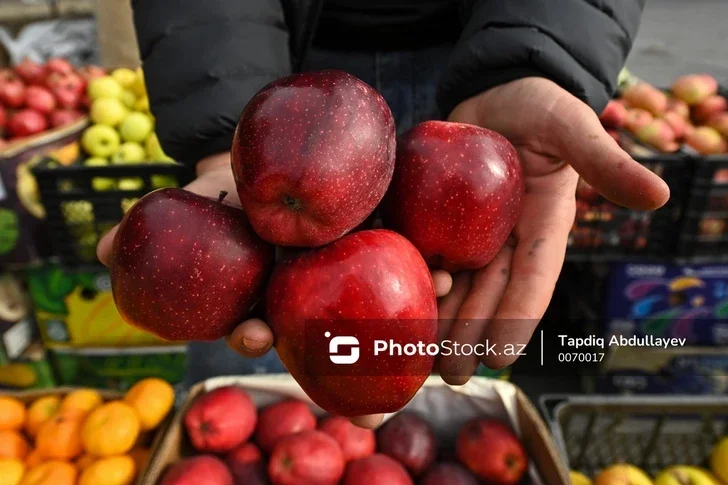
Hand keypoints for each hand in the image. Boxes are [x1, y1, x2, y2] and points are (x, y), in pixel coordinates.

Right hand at [95, 152, 452, 427]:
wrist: (284, 156)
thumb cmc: (241, 184)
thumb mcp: (202, 197)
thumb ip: (157, 221)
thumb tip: (95, 248)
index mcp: (269, 290)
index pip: (258, 321)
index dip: (254, 335)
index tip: (255, 337)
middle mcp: (313, 291)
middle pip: (325, 332)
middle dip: (341, 360)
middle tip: (357, 383)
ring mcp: (352, 273)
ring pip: (377, 305)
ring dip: (402, 323)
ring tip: (420, 330)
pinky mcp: (387, 245)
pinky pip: (409, 259)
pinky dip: (429, 271)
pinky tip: (449, 274)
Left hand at [435, 77, 669, 383]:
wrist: (497, 90)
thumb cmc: (540, 105)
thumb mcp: (572, 126)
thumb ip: (604, 161)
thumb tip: (661, 197)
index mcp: (543, 226)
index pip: (533, 280)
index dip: (516, 318)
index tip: (499, 357)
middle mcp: (508, 237)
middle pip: (489, 293)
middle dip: (469, 334)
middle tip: (450, 375)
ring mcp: (473, 230)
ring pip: (457, 284)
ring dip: (440, 319)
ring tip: (419, 355)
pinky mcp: (441, 216)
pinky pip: (427, 250)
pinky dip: (414, 274)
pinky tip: (395, 298)